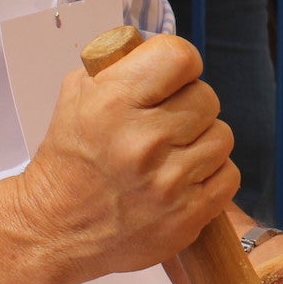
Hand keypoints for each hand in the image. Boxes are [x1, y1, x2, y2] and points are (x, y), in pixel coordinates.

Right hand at [12, 34, 235, 281]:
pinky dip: (211, 175)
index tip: (170, 78)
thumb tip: (163, 53)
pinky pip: (228, 175)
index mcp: (113, 104)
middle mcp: (143, 143)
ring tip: (172, 154)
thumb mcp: (77, 96)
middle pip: (207, 98)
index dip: (179, 64)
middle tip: (165, 122)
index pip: (179, 57)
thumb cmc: (70, 158)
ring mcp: (168, 183)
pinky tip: (182, 179)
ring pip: (222, 136)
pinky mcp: (187, 216)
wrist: (54, 230)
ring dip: (201, 142)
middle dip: (188, 106)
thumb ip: (120, 65)